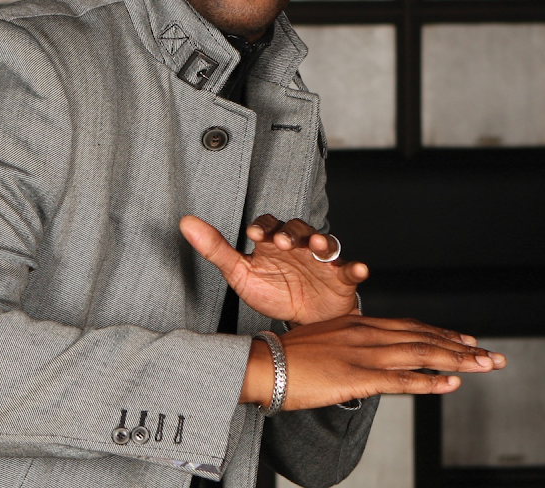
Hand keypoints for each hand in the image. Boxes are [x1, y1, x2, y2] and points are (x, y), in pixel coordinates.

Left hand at [180, 214, 366, 324]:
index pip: (268, 225)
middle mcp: (298, 246)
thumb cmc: (271, 292)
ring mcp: (322, 261)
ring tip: (317, 246)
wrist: (303, 324)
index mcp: (274, 243)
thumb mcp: (240, 273)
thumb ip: (215, 248)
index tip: (253, 236)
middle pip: (297, 229)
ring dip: (322, 241)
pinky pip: (351, 269)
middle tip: (282, 242)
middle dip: (291, 233)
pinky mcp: (342, 278)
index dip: (263, 228)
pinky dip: (356, 267)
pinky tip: (359, 269)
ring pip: (324, 243)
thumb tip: (185, 222)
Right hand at [240, 314, 506, 408]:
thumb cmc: (287, 356)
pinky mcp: (356, 375)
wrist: (262, 362)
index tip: (465, 339)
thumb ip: (349, 346)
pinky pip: (400, 379)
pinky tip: (450, 383)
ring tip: (485, 365)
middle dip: (460, 347)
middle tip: (491, 355)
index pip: (409, 327)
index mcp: (357, 323)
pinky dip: (428, 381)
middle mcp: (365, 333)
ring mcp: (362, 353)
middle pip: (422, 337)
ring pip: (419, 354)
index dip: (440, 333)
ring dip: (456, 360)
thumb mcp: (324, 342)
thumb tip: (367, 361)